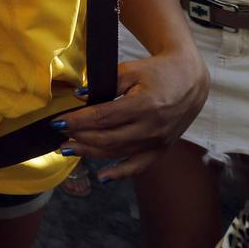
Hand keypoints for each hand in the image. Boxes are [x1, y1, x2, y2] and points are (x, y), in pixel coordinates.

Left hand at [58, 49, 208, 181]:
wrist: (190, 81)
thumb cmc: (157, 72)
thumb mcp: (130, 70)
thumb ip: (104, 84)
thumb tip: (79, 95)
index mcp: (145, 105)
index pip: (103, 117)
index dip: (78, 121)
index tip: (58, 122)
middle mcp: (153, 127)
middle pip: (108, 138)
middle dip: (80, 138)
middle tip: (59, 136)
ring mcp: (159, 141)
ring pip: (119, 153)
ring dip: (91, 153)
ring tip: (69, 149)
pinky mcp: (163, 149)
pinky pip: (140, 166)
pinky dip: (121, 173)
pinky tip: (102, 177)